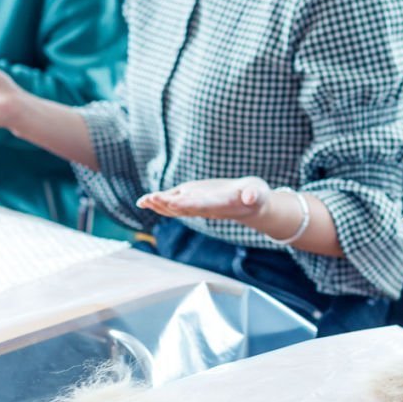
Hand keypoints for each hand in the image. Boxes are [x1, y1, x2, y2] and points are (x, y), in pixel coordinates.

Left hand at [136, 177, 271, 221]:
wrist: (250, 204)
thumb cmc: (256, 196)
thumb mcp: (258, 193)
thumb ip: (254, 194)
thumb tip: (251, 196)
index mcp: (221, 206)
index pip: (203, 206)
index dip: (188, 204)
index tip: (174, 202)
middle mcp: (206, 208)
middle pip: (184, 208)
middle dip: (167, 203)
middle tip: (151, 198)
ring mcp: (197, 205)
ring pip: (175, 208)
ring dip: (159, 204)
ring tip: (143, 200)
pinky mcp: (192, 200)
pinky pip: (173, 203)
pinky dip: (159, 202)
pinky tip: (144, 200)